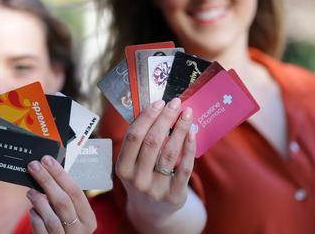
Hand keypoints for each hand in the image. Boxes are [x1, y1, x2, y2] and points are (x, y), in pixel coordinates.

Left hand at [26, 156, 95, 233]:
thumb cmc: (67, 227)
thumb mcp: (74, 215)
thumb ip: (66, 198)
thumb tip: (50, 171)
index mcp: (88, 219)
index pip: (76, 192)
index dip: (61, 174)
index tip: (47, 160)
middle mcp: (79, 231)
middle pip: (63, 202)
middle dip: (47, 181)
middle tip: (34, 166)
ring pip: (52, 219)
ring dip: (39, 201)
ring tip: (30, 191)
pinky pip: (41, 231)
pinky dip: (35, 218)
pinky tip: (32, 210)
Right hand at [115, 98, 198, 230]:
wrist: (151, 211)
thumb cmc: (142, 177)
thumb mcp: (131, 164)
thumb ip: (139, 141)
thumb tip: (156, 109)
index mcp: (122, 168)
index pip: (134, 136)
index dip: (147, 117)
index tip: (159, 102)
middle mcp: (137, 179)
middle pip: (152, 142)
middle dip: (165, 118)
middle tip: (175, 103)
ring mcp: (155, 189)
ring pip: (170, 153)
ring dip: (180, 129)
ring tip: (187, 114)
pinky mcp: (174, 196)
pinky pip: (184, 168)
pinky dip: (189, 148)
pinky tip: (192, 133)